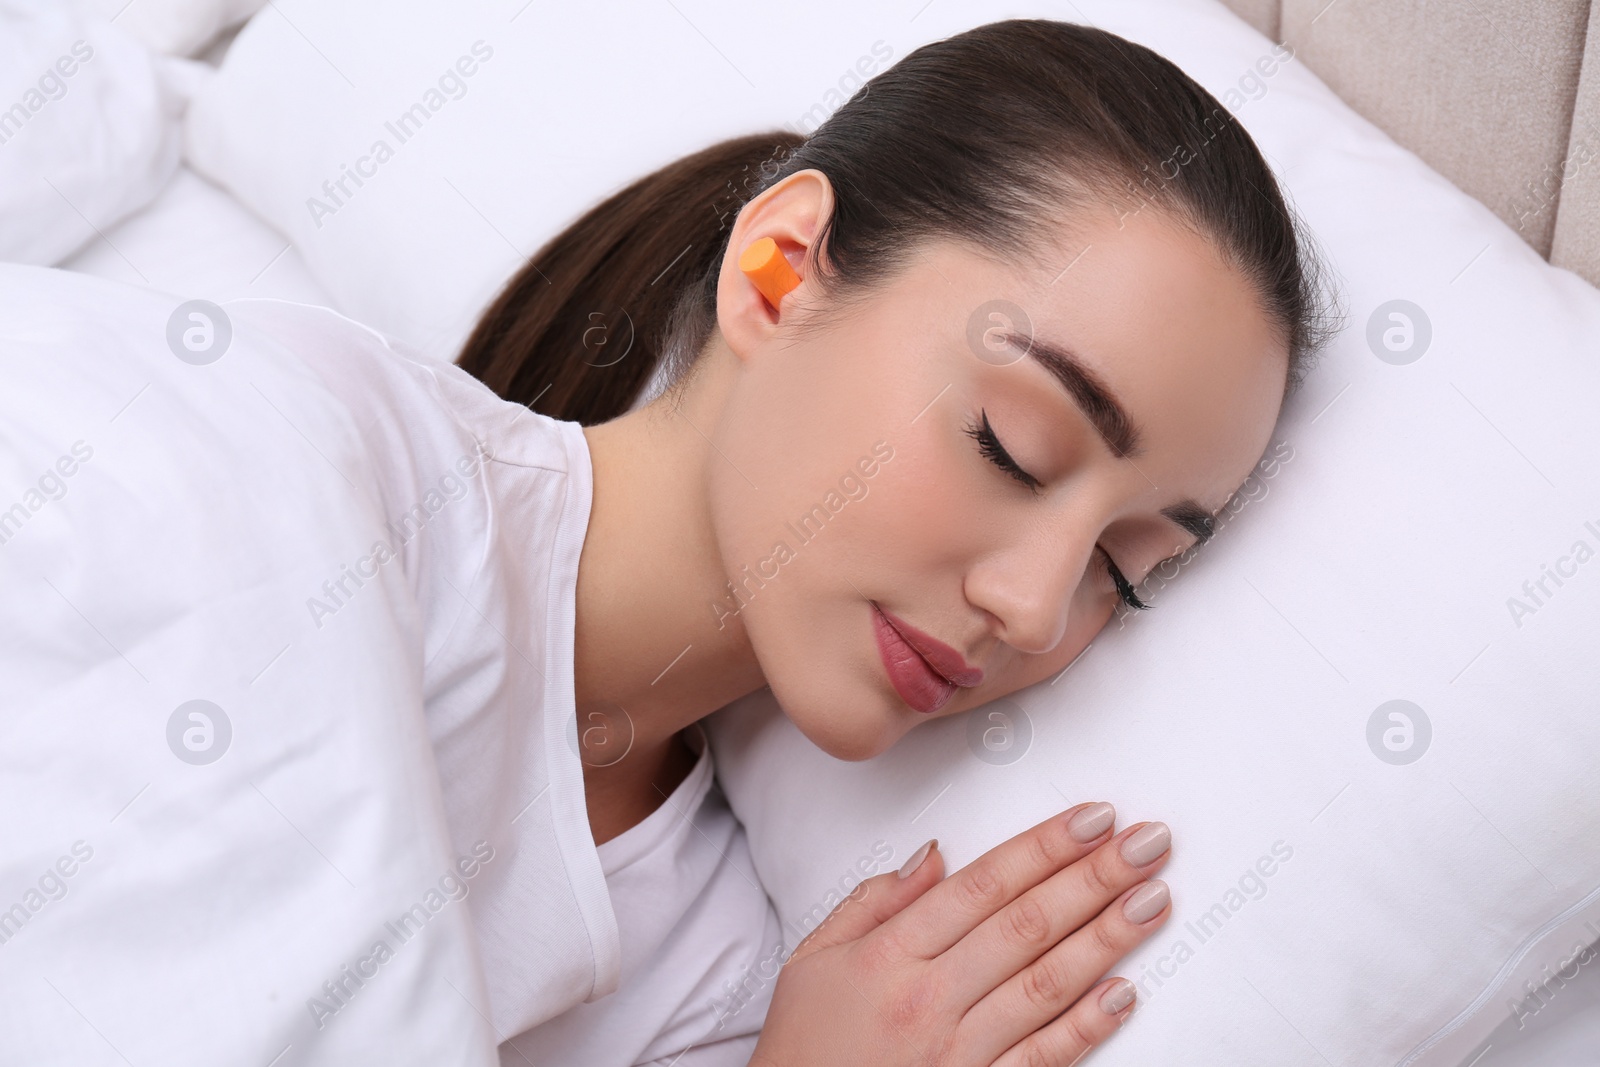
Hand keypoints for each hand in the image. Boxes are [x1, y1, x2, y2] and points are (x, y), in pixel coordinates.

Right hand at [749, 803, 1170, 1065]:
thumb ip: (874, 900)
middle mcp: (927, 999)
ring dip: (1107, 939)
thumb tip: (934, 854)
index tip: (1092, 818)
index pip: (983, 884)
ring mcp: (955, 1052)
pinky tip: (1123, 992)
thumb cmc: (803, 1048)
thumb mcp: (814, 959)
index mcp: (889, 955)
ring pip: (1045, 984)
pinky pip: (1041, 1059)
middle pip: (1026, 924)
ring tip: (1153, 900)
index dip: (1043, 847)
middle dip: (1094, 877)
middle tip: (1147, 843)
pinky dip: (1086, 1026)